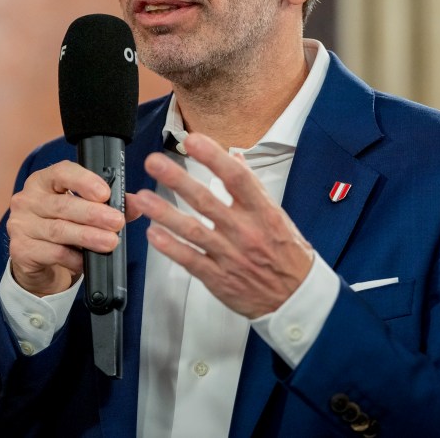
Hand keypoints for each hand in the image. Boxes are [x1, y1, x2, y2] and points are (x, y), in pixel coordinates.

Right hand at [7, 161, 125, 296]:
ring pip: (59, 230)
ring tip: (110, 242)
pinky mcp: (21, 249)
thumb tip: (136, 205)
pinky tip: (87, 260)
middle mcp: (27, 199)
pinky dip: (75, 258)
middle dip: (94, 214)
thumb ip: (109, 204)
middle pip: (63, 205)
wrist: (36, 258)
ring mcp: (21, 225)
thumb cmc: (62, 225)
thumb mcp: (82, 210)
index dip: (84, 181)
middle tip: (117, 222)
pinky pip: (53, 253)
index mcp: (43, 181)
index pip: (61, 172)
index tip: (105, 193)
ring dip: (88, 237)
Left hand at [126, 133, 313, 318]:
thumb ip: (252, 187)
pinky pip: (190, 259)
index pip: (236, 178)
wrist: (296, 298)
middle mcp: (244, 231)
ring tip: (143, 198)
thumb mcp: (277, 215)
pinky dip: (171, 247)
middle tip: (154, 162)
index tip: (193, 141)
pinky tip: (153, 234)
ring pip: (192, 230)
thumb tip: (235, 157)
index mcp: (262, 212)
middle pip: (206, 201)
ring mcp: (229, 255)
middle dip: (177, 179)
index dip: (213, 157)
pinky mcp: (218, 277)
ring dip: (165, 212)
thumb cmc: (287, 254)